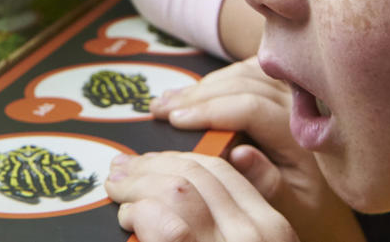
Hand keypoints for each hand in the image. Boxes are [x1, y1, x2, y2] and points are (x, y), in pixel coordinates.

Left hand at [106, 151, 298, 241]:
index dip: (178, 156)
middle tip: (121, 167)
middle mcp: (257, 231)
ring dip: (138, 183)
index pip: (222, 168)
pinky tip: (128, 218)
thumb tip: (227, 159)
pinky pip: (163, 220)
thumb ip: (233, 210)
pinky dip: (138, 212)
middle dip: (151, 163)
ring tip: (117, 189)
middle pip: (196, 171)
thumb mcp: (252, 241)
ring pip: (177, 188)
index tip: (152, 158)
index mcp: (272, 224)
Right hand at [150, 57, 364, 241]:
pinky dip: (220, 77)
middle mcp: (303, 105)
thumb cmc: (311, 206)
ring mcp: (296, 91)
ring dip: (203, 84)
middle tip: (161, 108)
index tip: (175, 120)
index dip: (209, 111)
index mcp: (304, 134)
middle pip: (242, 83)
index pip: (250, 107)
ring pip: (243, 72)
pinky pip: (250, 69)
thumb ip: (268, 183)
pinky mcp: (288, 86)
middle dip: (196, 95)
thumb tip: (238, 153)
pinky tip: (197, 90)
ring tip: (170, 99)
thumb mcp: (292, 208)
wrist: (335, 199)